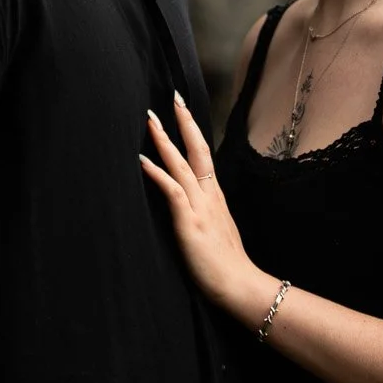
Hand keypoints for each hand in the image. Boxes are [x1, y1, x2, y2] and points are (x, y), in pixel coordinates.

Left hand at [140, 94, 277, 320]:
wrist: (239, 285)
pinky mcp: (190, 221)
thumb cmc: (227, 264)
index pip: (204, 154)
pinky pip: (173, 191)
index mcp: (215, 196)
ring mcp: (201, 207)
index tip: (183, 110)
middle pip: (197, 149)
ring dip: (165, 141)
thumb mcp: (217, 230)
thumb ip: (205, 213)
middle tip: (173, 97)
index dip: (193, 131)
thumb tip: (191, 204)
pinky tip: (143, 161)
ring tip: (150, 120)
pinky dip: (158, 173)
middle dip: (184, 122)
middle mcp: (210, 195)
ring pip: (182, 164)